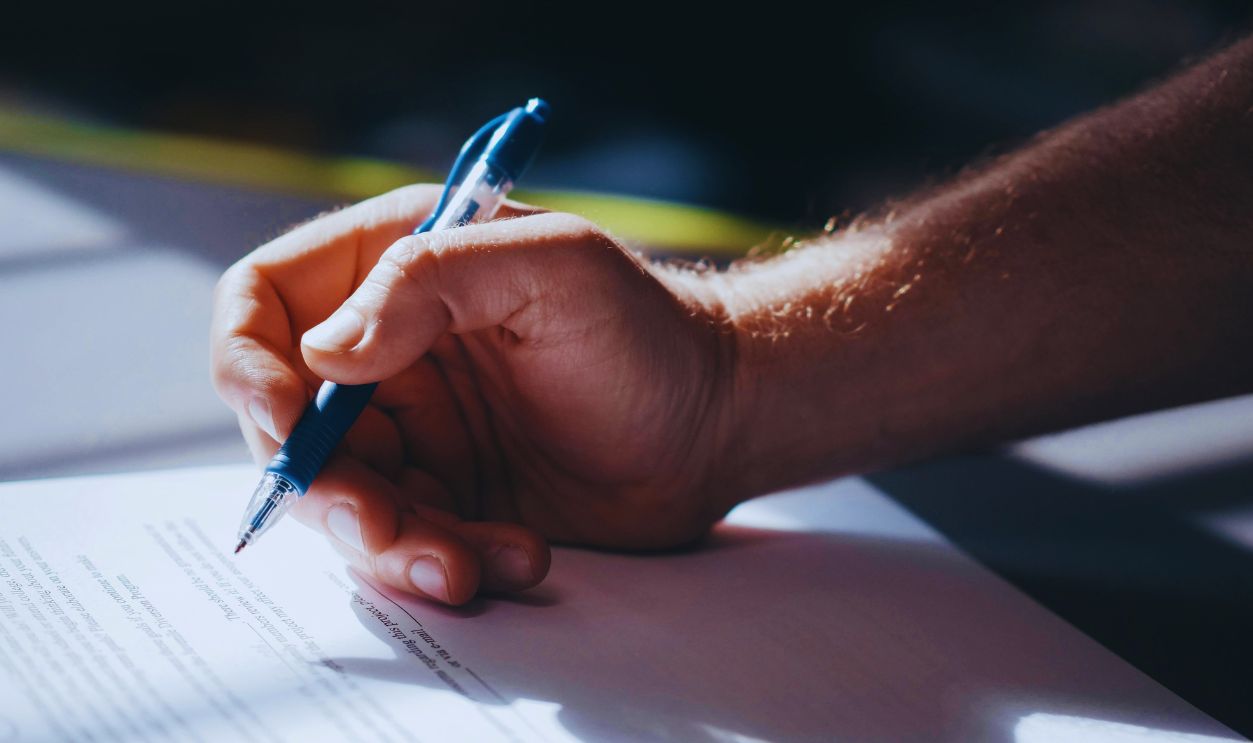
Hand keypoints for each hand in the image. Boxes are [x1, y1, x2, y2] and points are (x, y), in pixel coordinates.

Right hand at [211, 186, 735, 604]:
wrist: (714, 421)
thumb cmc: (644, 329)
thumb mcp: (552, 270)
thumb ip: (431, 281)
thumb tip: (325, 351)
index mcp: (394, 267)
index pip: (265, 300)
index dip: (248, 363)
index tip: (287, 424)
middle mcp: (386, 348)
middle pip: (285, 421)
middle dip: (322, 486)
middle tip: (380, 526)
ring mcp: (413, 428)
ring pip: (339, 498)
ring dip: (386, 544)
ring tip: (462, 565)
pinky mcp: (446, 494)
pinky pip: (404, 542)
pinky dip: (443, 562)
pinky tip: (515, 555)